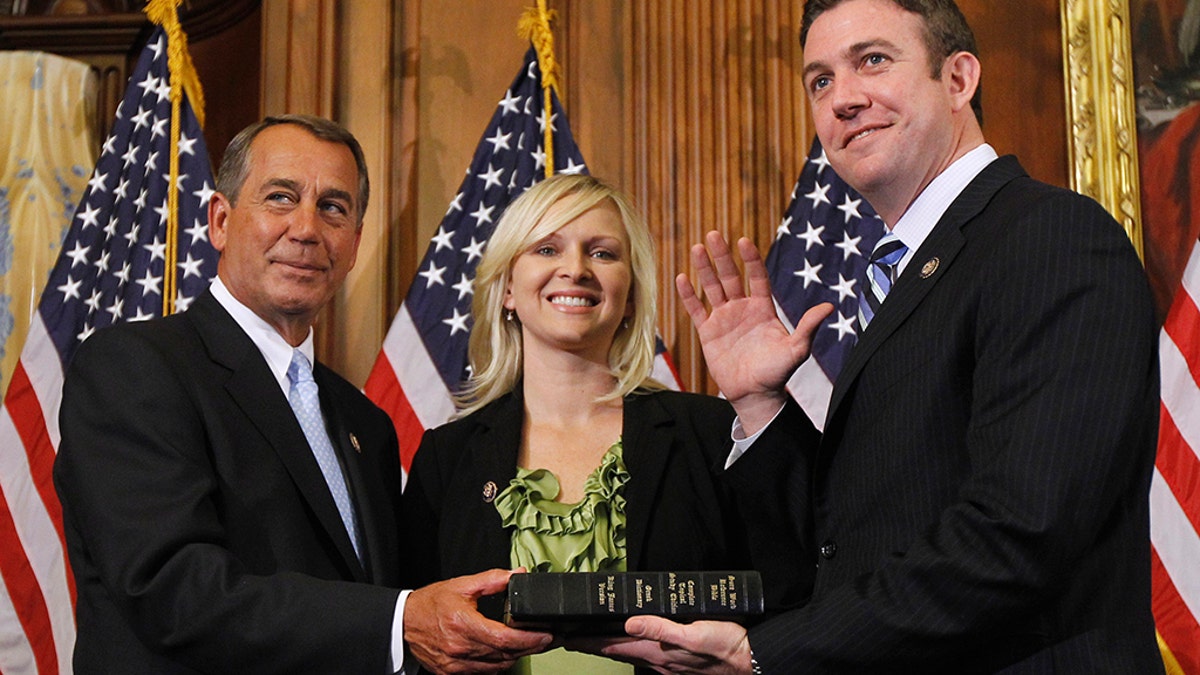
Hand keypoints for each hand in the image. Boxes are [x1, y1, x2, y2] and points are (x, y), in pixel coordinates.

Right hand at [404, 569, 552, 673]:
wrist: (403, 622)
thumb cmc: (430, 604)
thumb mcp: (462, 585)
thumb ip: (493, 579)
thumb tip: (517, 574)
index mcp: (464, 625)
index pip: (505, 639)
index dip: (530, 639)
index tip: (546, 634)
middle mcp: (460, 649)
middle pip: (505, 655)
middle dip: (530, 648)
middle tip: (546, 639)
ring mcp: (456, 665)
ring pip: (497, 667)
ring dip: (516, 657)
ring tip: (529, 644)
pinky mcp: (452, 673)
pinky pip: (484, 672)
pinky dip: (498, 663)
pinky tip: (504, 652)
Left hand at [570, 616, 751, 674]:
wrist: (749, 661)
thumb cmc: (725, 646)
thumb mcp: (693, 633)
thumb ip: (661, 628)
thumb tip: (630, 622)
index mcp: (658, 653)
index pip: (614, 647)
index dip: (590, 642)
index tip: (569, 637)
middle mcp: (659, 661)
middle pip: (618, 651)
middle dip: (594, 645)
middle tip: (573, 638)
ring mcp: (668, 664)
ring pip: (631, 654)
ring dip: (611, 647)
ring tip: (595, 640)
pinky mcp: (679, 663)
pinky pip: (647, 655)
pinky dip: (632, 648)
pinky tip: (635, 643)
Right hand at [677, 231, 833, 432]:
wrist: (755, 395)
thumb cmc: (777, 373)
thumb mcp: (796, 350)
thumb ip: (808, 327)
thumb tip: (829, 307)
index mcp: (763, 308)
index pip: (757, 277)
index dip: (750, 260)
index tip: (743, 241)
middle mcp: (742, 308)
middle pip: (730, 276)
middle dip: (722, 256)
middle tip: (713, 235)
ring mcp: (724, 318)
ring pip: (712, 288)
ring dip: (704, 269)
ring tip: (697, 248)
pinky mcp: (708, 333)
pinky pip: (696, 310)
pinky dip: (688, 295)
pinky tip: (681, 278)